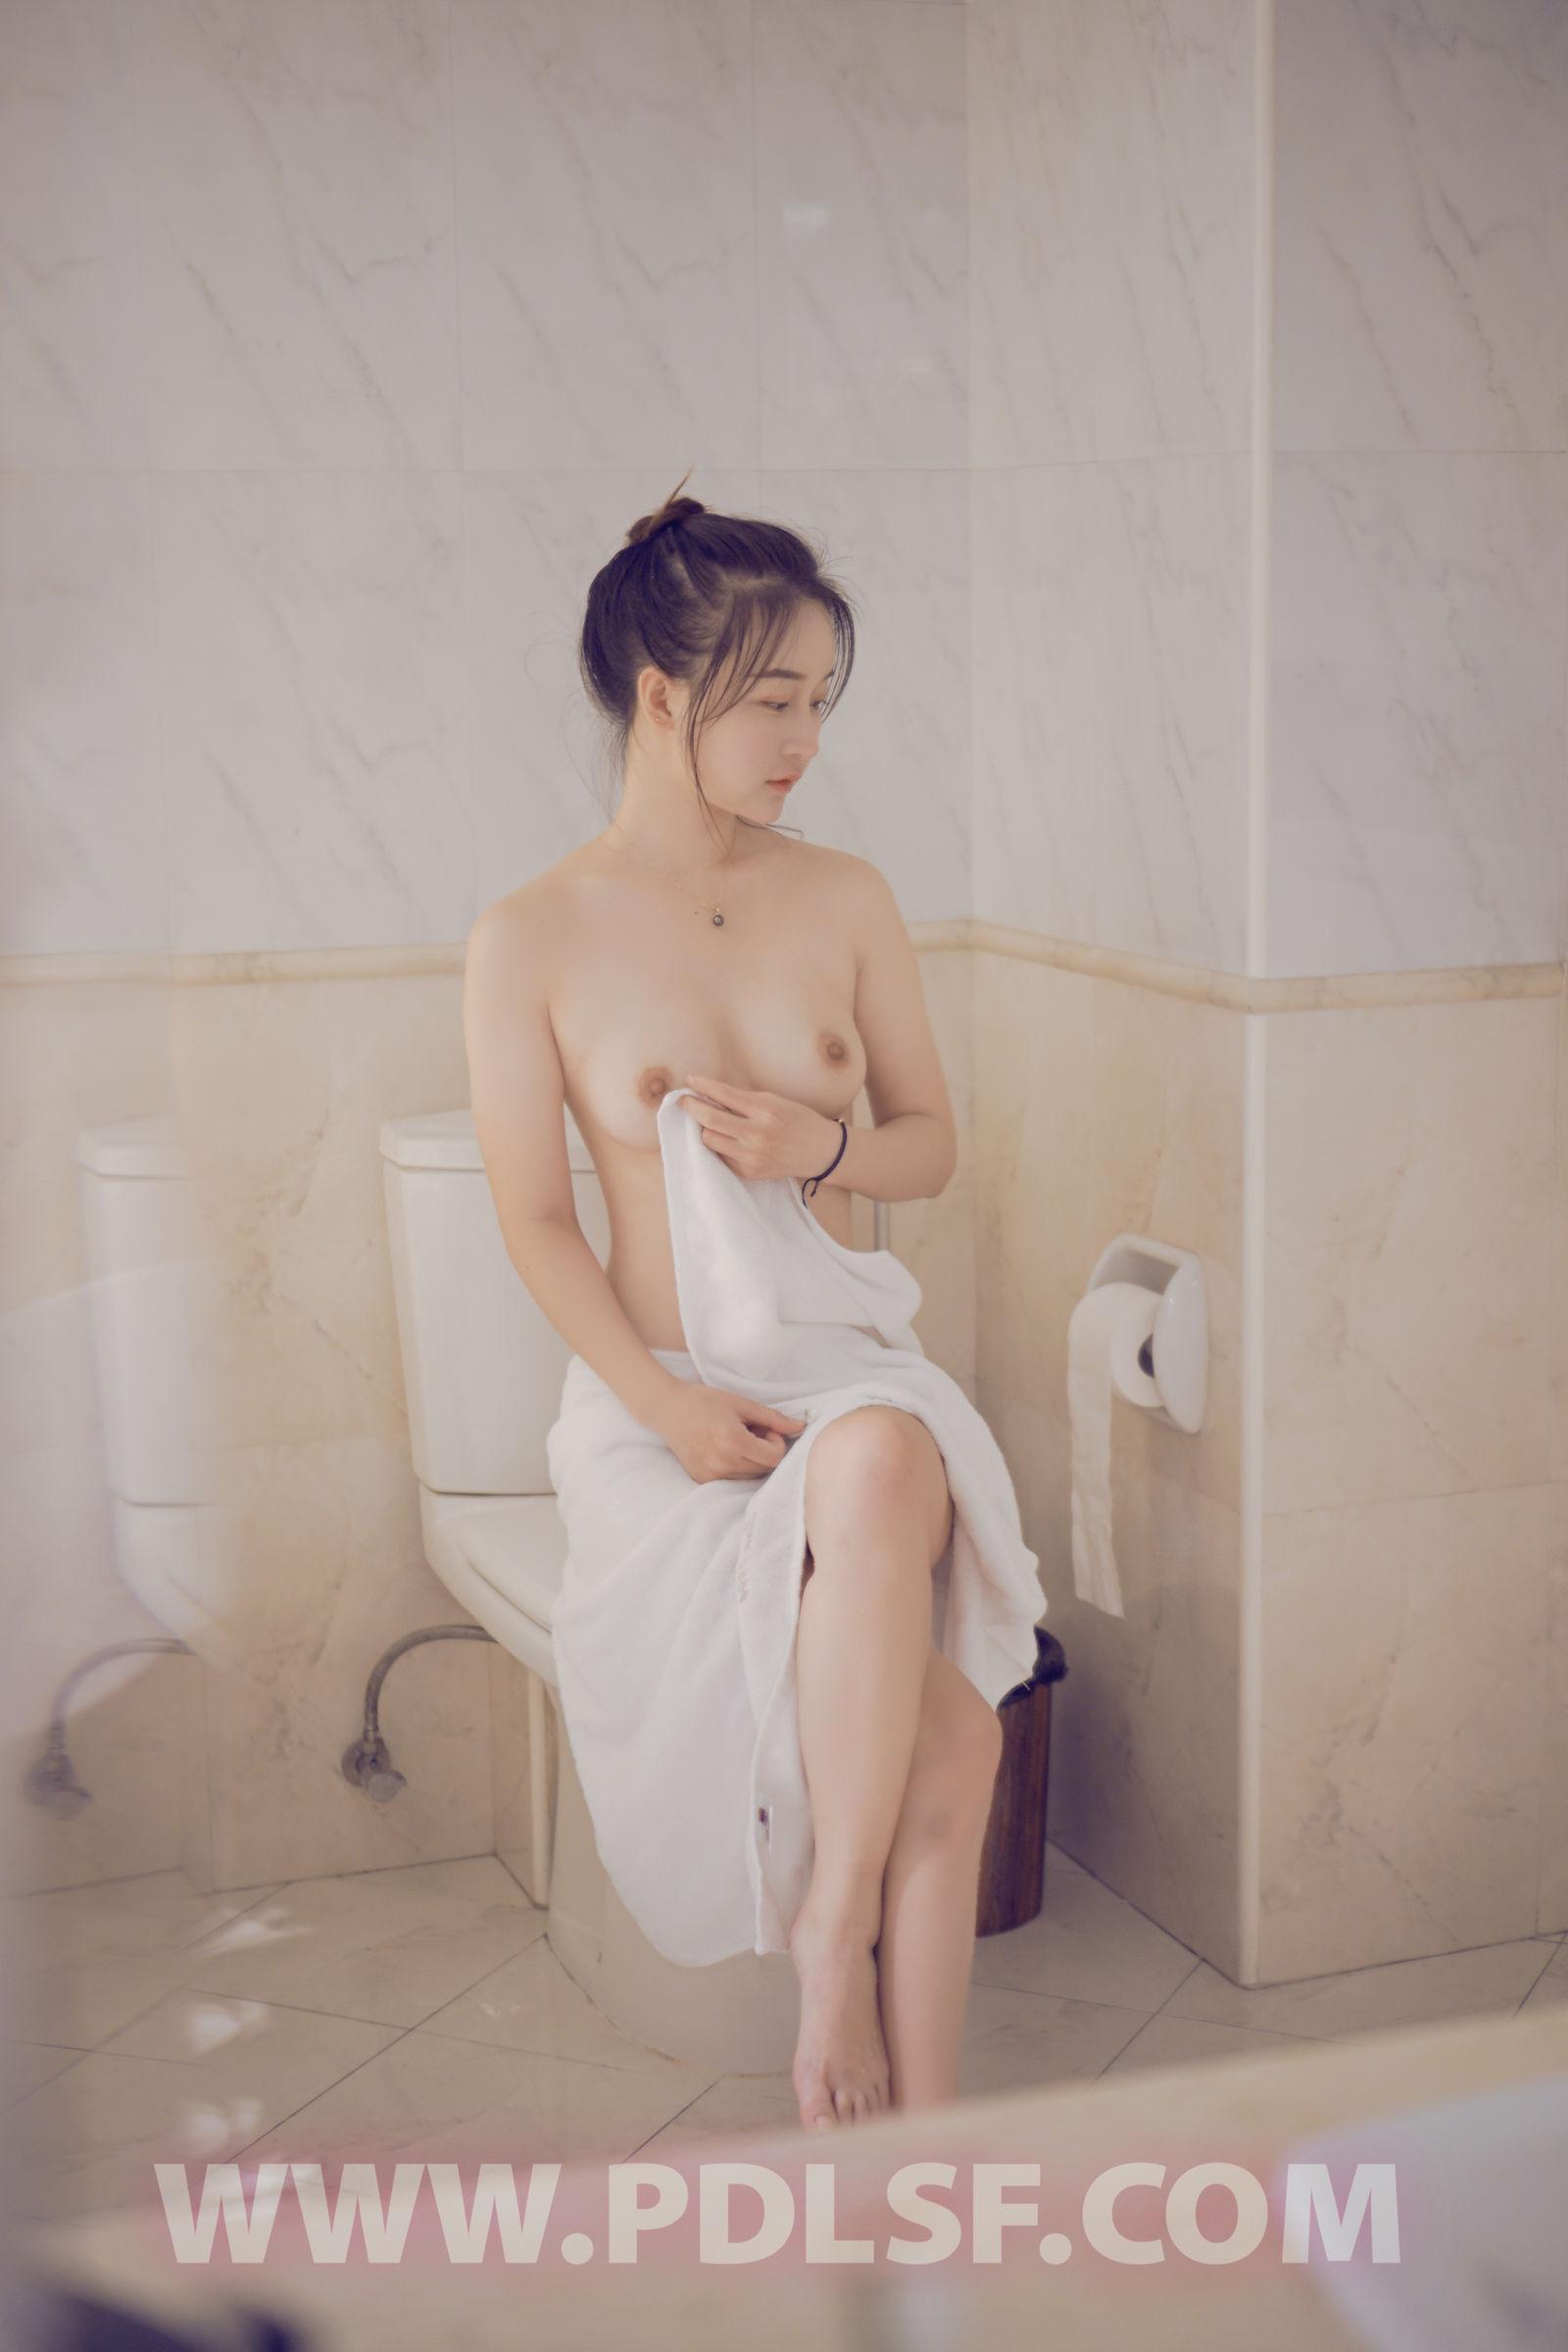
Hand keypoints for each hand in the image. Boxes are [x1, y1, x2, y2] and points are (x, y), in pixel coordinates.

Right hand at [650, 1380, 807, 1484]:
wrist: (667, 1409)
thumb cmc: (704, 1401)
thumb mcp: (741, 1404)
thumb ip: (772, 1418)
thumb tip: (801, 1427)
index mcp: (732, 1441)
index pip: (774, 1458)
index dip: (777, 1442)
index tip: (766, 1428)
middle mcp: (721, 1463)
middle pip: (765, 1469)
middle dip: (766, 1450)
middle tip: (753, 1431)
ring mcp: (711, 1475)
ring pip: (751, 1476)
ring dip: (753, 1460)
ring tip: (739, 1439)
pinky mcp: (703, 1480)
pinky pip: (734, 1479)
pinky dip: (738, 1466)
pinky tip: (726, 1448)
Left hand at [678, 1073, 840, 1184]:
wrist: (821, 1151)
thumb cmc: (798, 1120)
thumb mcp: (775, 1101)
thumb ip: (744, 1100)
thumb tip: (711, 1095)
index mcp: (765, 1111)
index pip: (724, 1095)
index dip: (703, 1087)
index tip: (690, 1081)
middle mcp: (757, 1134)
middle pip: (709, 1120)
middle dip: (691, 1108)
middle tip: (683, 1101)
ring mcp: (752, 1156)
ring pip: (710, 1140)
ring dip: (705, 1128)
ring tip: (707, 1121)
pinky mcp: (749, 1172)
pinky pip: (721, 1156)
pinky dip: (719, 1145)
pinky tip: (723, 1137)